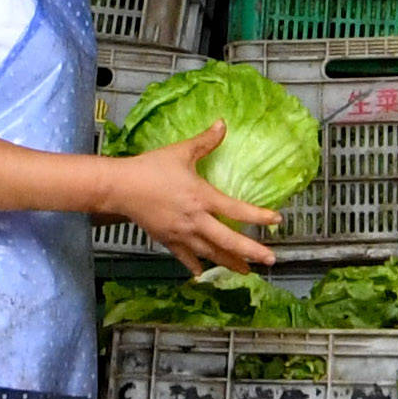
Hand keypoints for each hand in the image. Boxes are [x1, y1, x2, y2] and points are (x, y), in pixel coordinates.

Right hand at [122, 125, 278, 272]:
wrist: (120, 187)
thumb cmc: (150, 167)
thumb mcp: (181, 151)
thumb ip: (205, 141)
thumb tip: (223, 123)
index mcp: (202, 197)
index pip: (237, 210)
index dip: (259, 216)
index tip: (277, 221)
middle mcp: (195, 220)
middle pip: (227, 241)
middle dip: (250, 252)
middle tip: (270, 260)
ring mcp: (181, 233)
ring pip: (210, 253)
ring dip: (229, 262)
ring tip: (245, 271)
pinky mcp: (167, 240)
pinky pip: (184, 257)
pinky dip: (195, 266)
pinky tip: (203, 274)